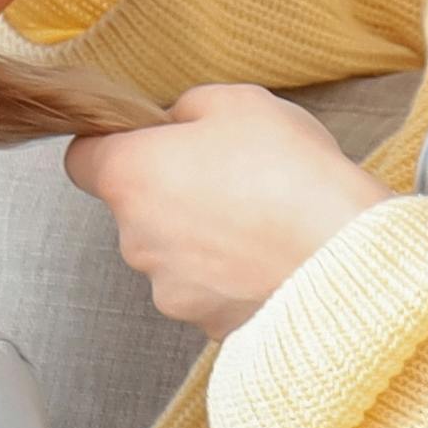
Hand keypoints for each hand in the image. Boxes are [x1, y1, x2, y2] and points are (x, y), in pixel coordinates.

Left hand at [72, 85, 389, 329]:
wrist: (345, 258)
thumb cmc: (290, 173)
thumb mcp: (239, 102)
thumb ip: (187, 109)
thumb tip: (174, 123)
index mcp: (131, 176)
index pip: (82, 159)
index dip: (113, 145)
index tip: (149, 141)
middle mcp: (135, 240)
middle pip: (136, 210)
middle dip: (172, 193)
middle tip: (233, 177)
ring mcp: (169, 290)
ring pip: (173, 254)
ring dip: (204, 239)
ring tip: (263, 221)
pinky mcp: (205, 324)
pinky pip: (209, 290)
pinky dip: (231, 276)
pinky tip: (274, 257)